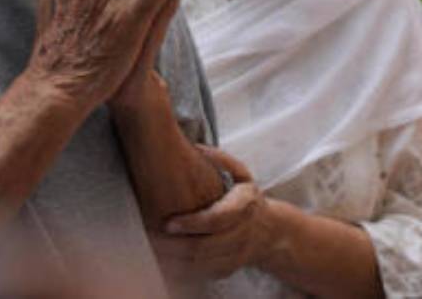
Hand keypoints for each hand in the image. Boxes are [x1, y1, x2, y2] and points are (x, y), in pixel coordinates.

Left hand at [153, 154, 275, 280]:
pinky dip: (181, 270)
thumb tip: (195, 148)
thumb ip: (222, 160)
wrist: (271, 233)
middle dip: (175, 245)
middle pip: (205, 246)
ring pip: (200, 265)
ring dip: (174, 260)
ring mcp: (236, 255)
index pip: (217, 219)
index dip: (192, 223)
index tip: (168, 222)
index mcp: (245, 205)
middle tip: (151, 237)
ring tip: (152, 248)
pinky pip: (201, 274)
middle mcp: (243, 233)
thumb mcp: (243, 174)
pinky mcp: (227, 270)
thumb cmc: (247, 198)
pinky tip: (164, 260)